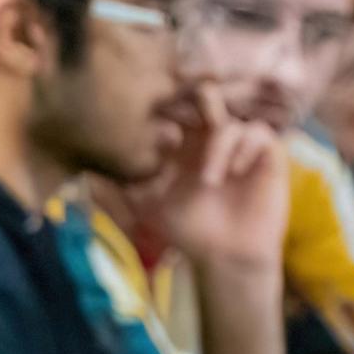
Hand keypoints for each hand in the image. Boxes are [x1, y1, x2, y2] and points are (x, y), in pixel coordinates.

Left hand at [139, 82, 289, 303]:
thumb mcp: (148, 206)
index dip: (169, 99)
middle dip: (198, 96)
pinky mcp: (266, 156)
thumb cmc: (188, 229)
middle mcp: (212, 136)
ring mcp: (240, 144)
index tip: (154, 104)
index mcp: (186, 140)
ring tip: (209, 181)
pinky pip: (258, 134)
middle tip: (189, 109)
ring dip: (218, 146)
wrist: (225, 256)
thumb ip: (123, 185)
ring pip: (231, 121)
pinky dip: (243, 149)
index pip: (178, 106)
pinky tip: (234, 173)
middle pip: (208, 97)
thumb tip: (87, 170)